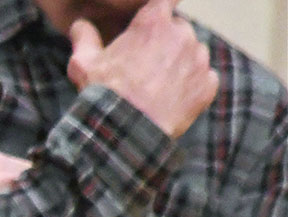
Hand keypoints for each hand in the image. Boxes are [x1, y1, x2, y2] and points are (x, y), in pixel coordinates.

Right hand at [67, 0, 216, 138]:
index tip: (157, 19)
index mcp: (153, 22)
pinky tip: (172, 98)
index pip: (167, 0)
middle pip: (180, 29)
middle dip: (166, 42)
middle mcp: (182, 34)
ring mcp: (199, 59)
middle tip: (147, 64)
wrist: (125, 132)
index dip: (162, 9)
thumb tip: (79, 25)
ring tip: (159, 84)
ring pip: (193, 53)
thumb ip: (84, 37)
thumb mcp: (83, 63)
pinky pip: (204, 78)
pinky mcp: (208, 84)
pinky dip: (192, 85)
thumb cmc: (104, 93)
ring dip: (181, 63)